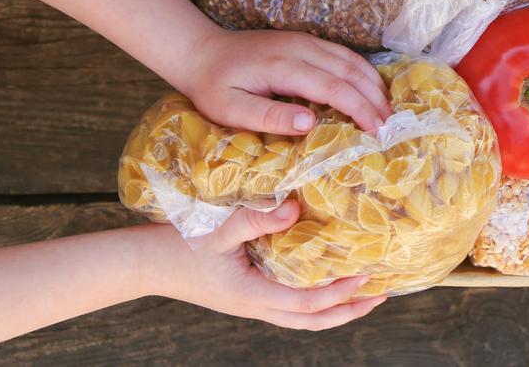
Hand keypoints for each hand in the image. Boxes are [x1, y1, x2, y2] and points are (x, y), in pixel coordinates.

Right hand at [141, 200, 385, 329]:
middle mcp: (257, 306)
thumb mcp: (217, 229)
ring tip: (366, 293)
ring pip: (304, 319)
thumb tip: (295, 207)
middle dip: (350, 311)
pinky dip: (317, 301)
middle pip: (313, 321)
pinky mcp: (251, 295)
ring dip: (337, 309)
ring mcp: (254, 304)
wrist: (146, 263)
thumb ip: (255, 219)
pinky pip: (292, 306)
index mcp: (252, 294)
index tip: (366, 276)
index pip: (306, 303)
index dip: (339, 293)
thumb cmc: (179, 244)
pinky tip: (329, 282)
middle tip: (382, 293)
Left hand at [181, 28, 391, 135]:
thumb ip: (269, 116)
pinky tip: (369, 89)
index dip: (360, 109)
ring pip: (351, 59)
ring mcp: (305, 40)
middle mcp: (300, 48)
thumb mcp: (230, 109)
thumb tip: (311, 122)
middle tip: (390, 127)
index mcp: (284, 66)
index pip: (334, 87)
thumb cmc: (213, 87)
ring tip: (386, 110)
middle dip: (375, 99)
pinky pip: (343, 54)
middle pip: (350, 71)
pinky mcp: (305, 40)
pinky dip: (362, 72)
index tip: (376, 132)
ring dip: (373, 84)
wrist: (201, 51)